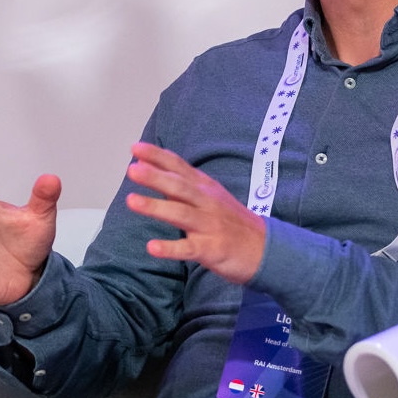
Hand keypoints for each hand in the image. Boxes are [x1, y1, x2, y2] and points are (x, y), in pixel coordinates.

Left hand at [125, 142, 265, 284]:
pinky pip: (189, 249)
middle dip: (155, 177)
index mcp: (205, 188)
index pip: (180, 168)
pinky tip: (152, 247)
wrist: (266, 248)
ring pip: (181, 214)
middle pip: (179, 187)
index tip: (136, 148)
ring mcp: (210, 226)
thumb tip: (152, 170)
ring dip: (156, 207)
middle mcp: (207, 203)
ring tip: (131, 201)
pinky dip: (171, 248)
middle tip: (132, 169)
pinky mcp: (212, 249)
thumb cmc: (232, 222)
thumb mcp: (211, 196)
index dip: (158, 157)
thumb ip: (183, 185)